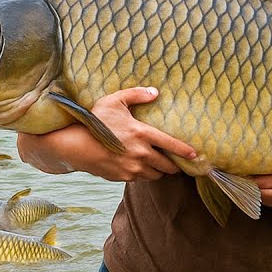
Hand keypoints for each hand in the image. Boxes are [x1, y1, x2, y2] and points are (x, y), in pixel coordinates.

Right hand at [73, 87, 196, 181]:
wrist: (76, 145)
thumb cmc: (95, 121)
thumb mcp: (114, 101)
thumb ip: (136, 94)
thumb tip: (155, 92)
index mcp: (142, 134)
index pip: (171, 145)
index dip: (185, 151)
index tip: (195, 155)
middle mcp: (140, 153)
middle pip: (167, 165)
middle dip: (174, 166)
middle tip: (176, 163)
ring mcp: (132, 167)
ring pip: (155, 175)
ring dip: (159, 171)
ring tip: (158, 165)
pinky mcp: (124, 177)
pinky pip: (140, 179)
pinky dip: (143, 174)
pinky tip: (139, 167)